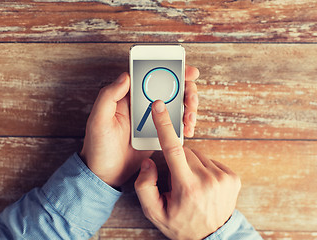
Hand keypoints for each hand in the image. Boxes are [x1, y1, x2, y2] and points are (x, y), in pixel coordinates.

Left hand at [80, 66, 198, 187]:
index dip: (170, 70)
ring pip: (176, 105)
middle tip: (190, 100)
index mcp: (128, 97)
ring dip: (188, 108)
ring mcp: (152, 119)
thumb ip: (108, 96)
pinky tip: (187, 129)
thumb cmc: (98, 147)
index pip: (150, 76)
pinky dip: (185, 124)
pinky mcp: (158, 133)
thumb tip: (126, 76)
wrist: (106, 174)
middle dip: (186, 90)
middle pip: (170, 88)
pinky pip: (175, 124)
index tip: (186, 71)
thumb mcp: (98, 120)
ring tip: (190, 119)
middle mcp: (142, 104)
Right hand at [134, 100, 240, 238]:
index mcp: (187, 187)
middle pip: (185, 151)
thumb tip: (150, 161)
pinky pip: (210, 160)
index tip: (159, 107)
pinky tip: (202, 183)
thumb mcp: (154, 212)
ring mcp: (223, 177)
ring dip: (190, 164)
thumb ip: (145, 186)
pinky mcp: (233, 176)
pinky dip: (203, 167)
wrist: (213, 237)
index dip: (164, 125)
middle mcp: (208, 179)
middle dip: (177, 160)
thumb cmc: (181, 224)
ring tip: (191, 184)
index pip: (173, 149)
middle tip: (177, 180)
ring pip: (198, 155)